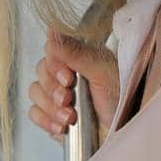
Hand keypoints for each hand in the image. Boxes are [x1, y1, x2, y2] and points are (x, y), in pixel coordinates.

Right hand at [29, 28, 120, 143]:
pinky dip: (45, 120)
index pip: (51, 51)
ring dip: (51, 106)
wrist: (125, 131)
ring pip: (35, 92)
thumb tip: (53, 29)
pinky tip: (61, 126)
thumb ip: (75, 52)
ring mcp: (57, 95)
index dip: (55, 65)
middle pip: (41, 72)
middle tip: (69, 98)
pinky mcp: (52, 115)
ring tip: (70, 117)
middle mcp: (66, 73)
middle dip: (54, 89)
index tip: (68, 78)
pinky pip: (35, 113)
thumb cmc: (121, 99)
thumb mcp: (102, 72)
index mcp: (78, 58)